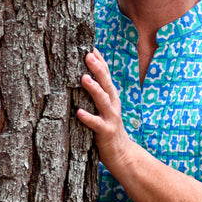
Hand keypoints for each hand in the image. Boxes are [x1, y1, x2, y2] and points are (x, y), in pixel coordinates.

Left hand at [78, 50, 133, 175]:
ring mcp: (110, 118)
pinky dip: (88, 117)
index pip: (106, 75)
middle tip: (88, 54)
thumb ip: (98, 95)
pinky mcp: (105, 132)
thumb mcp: (105, 109)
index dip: (100, 61)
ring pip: (103, 101)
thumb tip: (83, 75)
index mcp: (111, 98)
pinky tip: (79, 112)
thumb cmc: (108, 129)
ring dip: (94, 89)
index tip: (90, 46)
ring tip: (84, 78)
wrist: (122, 155)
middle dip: (98, 68)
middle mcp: (112, 105)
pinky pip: (96, 124)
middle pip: (106, 83)